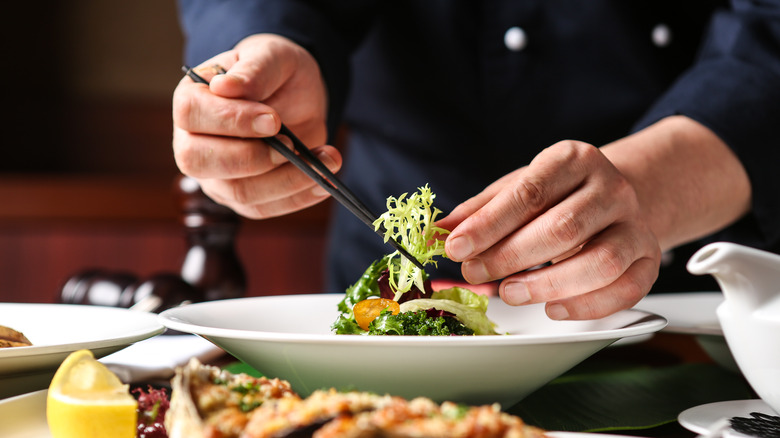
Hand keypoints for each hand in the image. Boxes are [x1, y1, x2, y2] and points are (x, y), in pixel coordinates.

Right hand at [172, 34, 341, 218]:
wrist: (296, 96)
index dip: (232, 120)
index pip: (192, 115)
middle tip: (292, 145)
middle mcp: (193, 143)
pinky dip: (299, 197)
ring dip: (288, 180)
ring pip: (240, 192)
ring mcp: (215, 176)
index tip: (274, 120)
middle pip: (200, 162)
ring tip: (326, 159)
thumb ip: (254, 70)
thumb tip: (224, 87)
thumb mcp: (272, 56)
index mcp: (191, 101)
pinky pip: (266, 208)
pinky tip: (324, 181)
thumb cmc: (275, 73)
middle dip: (252, 158)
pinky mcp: (242, 198)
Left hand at [437, 140, 661, 319]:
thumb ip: (480, 211)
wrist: (613, 194)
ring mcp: (635, 223)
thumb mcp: (517, 188)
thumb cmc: (557, 194)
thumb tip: (439, 233)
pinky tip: (554, 308)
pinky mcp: (648, 258)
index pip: (529, 193)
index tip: (455, 247)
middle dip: (510, 257)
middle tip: (475, 272)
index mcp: (573, 160)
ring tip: (509, 292)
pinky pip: (626, 289)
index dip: (489, 224)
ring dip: (547, 285)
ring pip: (600, 262)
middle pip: (562, 228)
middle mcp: (611, 188)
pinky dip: (587, 306)